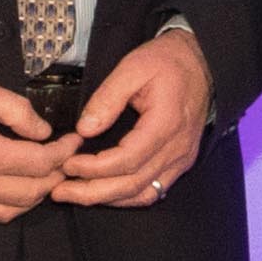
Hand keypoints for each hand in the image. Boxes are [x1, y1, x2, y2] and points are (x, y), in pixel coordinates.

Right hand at [0, 74, 70, 220]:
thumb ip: (17, 110)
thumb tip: (43, 132)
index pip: (40, 163)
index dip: (63, 153)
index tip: (73, 142)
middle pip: (31, 193)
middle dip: (55, 177)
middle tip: (64, 162)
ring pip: (11, 212)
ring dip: (34, 197)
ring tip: (43, 177)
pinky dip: (6, 206)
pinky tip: (12, 189)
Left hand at [44, 30, 214, 207]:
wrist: (201, 62)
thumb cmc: (168, 61)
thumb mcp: (133, 67)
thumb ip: (107, 98)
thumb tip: (84, 129)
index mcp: (166, 124)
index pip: (127, 159)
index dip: (94, 167)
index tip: (68, 163)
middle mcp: (177, 148)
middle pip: (132, 184)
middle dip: (93, 192)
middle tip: (60, 191)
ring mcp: (181, 159)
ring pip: (142, 194)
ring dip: (107, 199)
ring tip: (75, 194)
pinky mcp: (180, 162)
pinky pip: (153, 190)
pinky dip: (126, 197)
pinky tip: (104, 193)